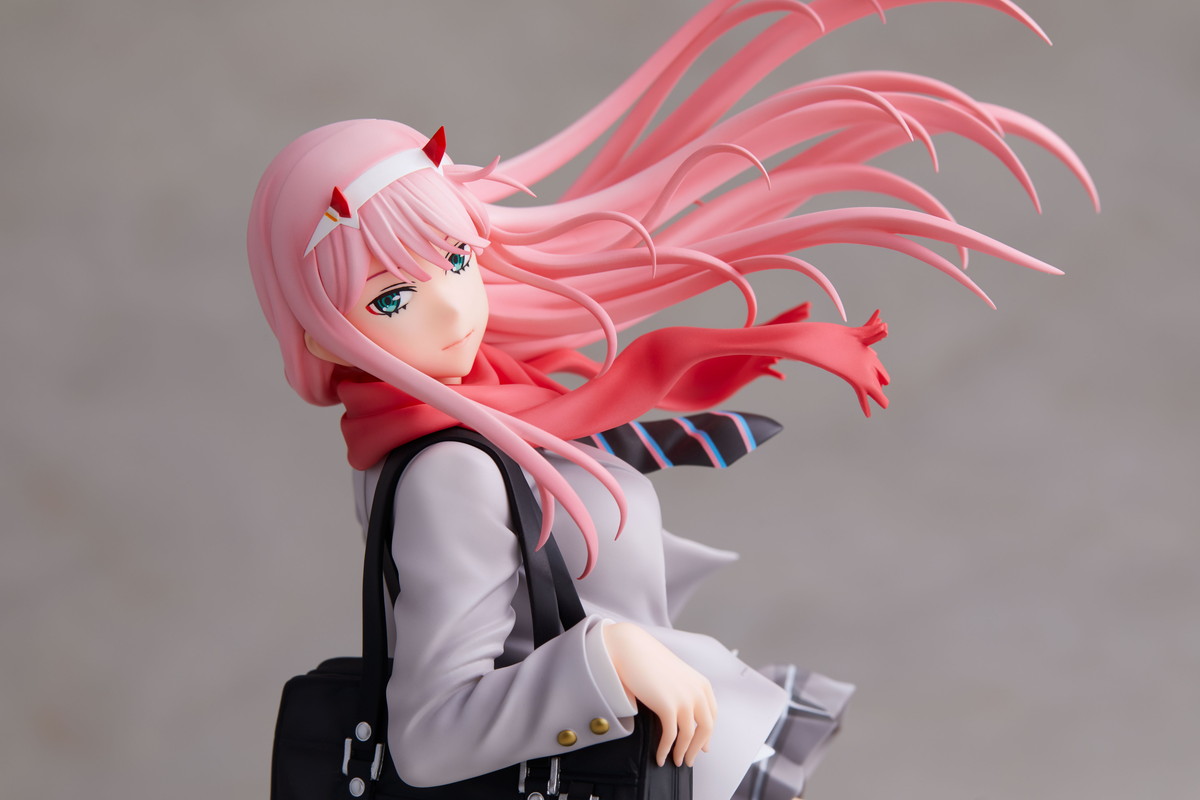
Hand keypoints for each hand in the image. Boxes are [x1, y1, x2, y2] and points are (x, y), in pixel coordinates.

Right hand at [602, 622, 716, 766]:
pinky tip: (660, 756)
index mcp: (701, 683)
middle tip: (689, 760)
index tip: (703, 747)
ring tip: (674, 761)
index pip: (712, 715)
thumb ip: (683, 692)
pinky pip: (670, 736)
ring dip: (682, 752)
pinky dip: (665, 749)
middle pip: (705, 729)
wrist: (630, 648)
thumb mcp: (675, 675)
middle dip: (697, 748)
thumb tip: (683, 716)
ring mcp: (684, 699)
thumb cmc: (647, 659)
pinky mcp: (668, 706)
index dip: (707, 734)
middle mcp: (697, 692)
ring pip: (689, 736)